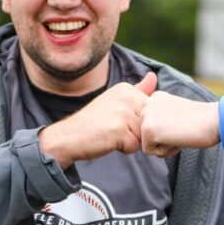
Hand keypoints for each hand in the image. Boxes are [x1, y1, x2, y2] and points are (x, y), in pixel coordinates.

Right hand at [39, 72, 157, 167]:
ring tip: (111, 134)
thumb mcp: (116, 101)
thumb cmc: (93, 122)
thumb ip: (137, 90)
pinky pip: (135, 147)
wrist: (69, 136)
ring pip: (143, 136)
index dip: (137, 121)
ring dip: (130, 141)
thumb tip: (154, 75)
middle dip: (136, 131)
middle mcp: (126, 97)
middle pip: (148, 124)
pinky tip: (109, 141)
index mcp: (126, 89)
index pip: (150, 112)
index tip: (118, 119)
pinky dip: (124, 149)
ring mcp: (123, 113)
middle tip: (114, 128)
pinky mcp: (120, 130)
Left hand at [141, 92, 220, 157]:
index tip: (182, 124)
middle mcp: (147, 103)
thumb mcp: (176, 114)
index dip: (167, 132)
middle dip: (164, 140)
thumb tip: (155, 134)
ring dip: (165, 145)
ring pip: (147, 144)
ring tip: (180, 133)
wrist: (213, 120)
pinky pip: (150, 152)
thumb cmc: (201, 122)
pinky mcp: (148, 129)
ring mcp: (146, 115)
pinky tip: (177, 138)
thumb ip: (161, 120)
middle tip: (182, 129)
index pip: (150, 127)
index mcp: (154, 98)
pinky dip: (165, 151)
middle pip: (146, 136)